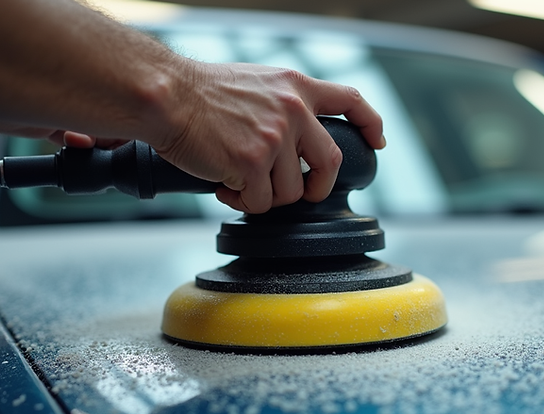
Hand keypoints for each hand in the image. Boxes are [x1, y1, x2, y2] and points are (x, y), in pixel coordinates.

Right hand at [147, 62, 384, 213]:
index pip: (351, 100)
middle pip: (331, 161)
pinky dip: (243, 202)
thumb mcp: (256, 81)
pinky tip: (224, 185)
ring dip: (267, 195)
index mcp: (296, 86)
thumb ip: (282, 103)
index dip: (371, 124)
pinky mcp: (254, 163)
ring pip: (291, 191)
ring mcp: (276, 138)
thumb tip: (295, 137)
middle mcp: (293, 110)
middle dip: (321, 186)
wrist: (166, 95)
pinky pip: (261, 203)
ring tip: (239, 181)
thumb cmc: (199, 91)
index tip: (377, 142)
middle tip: (304, 192)